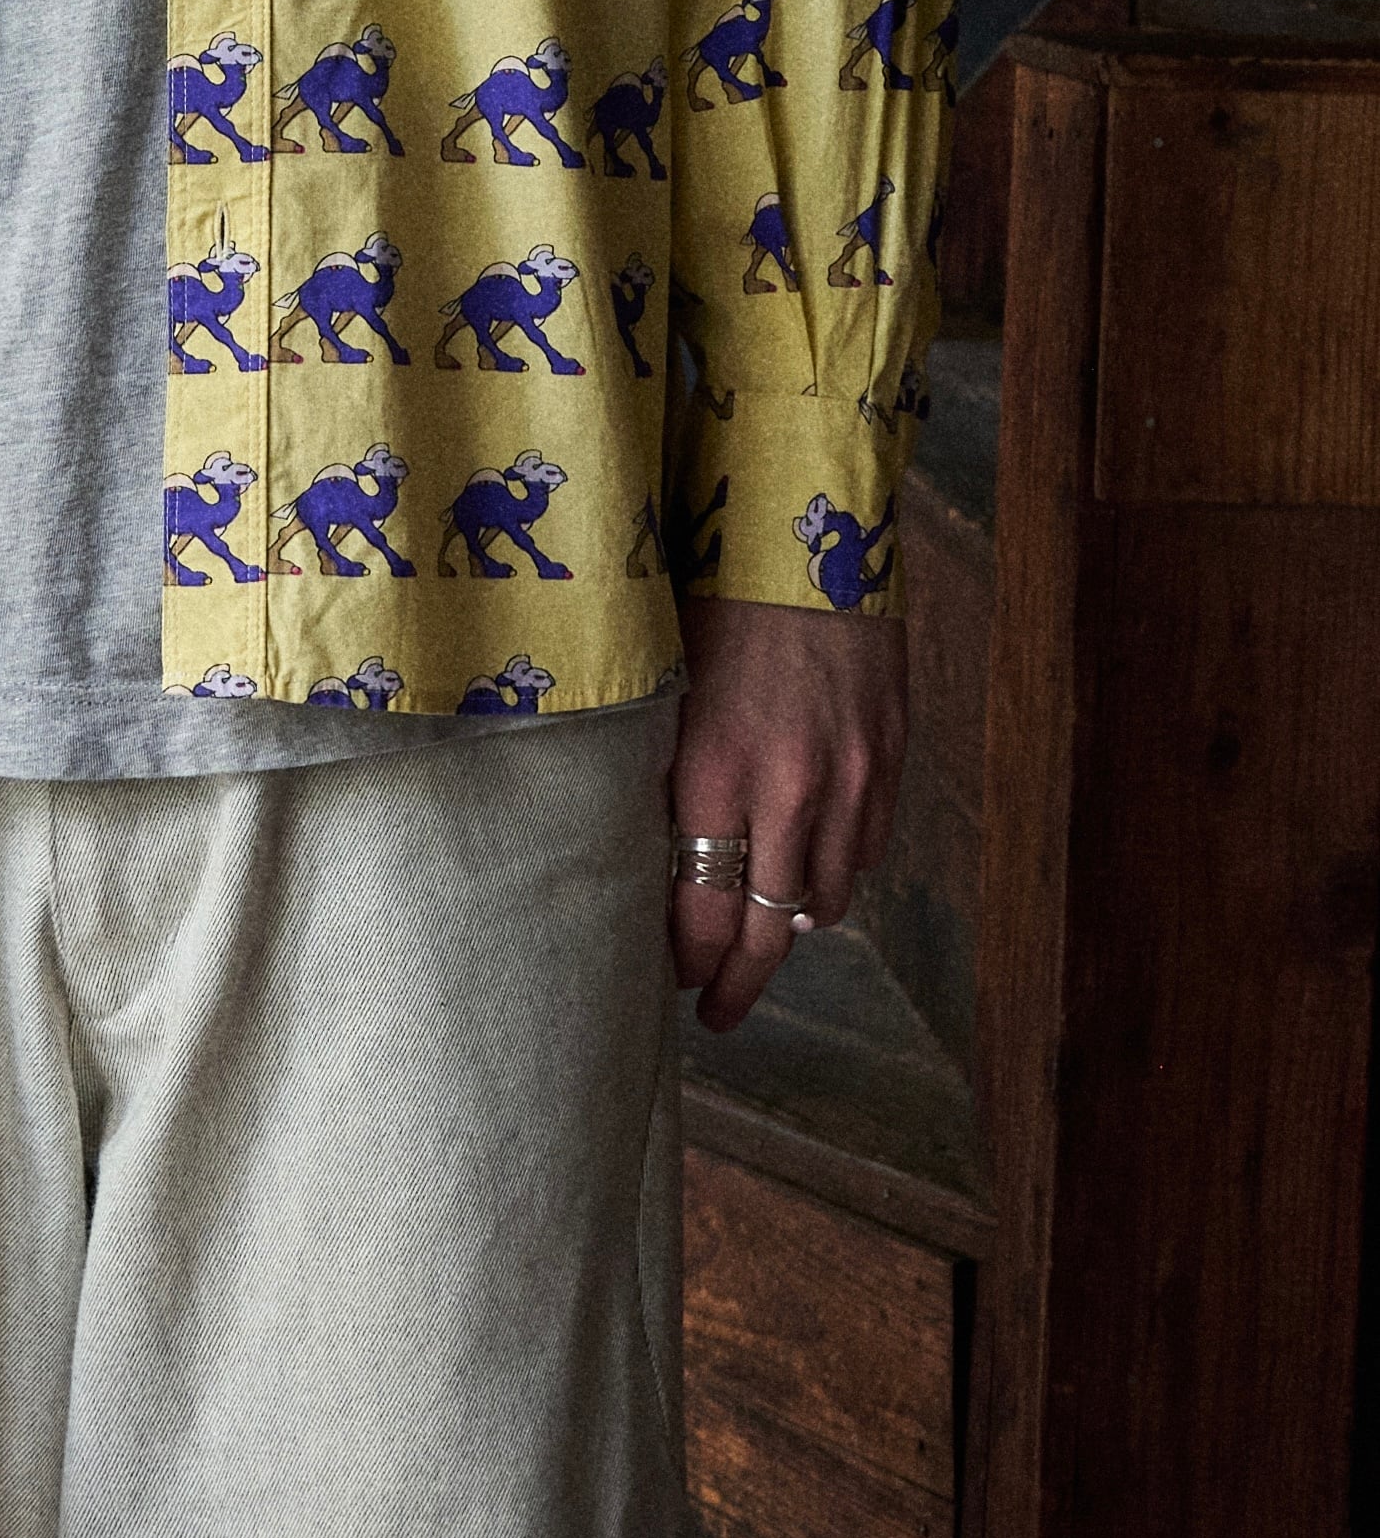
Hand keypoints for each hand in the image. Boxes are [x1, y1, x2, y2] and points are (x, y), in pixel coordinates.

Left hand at [668, 596, 904, 1032]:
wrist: (807, 523)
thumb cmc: (710, 592)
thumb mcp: (662, 683)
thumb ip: (661, 770)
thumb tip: (647, 847)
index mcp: (714, 770)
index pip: (703, 910)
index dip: (687, 959)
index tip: (670, 977)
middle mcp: (789, 788)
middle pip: (767, 928)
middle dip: (739, 982)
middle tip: (718, 1014)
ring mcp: (850, 776)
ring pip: (825, 899)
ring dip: (790, 928)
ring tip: (762, 941)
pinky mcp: (889, 754)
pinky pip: (866, 849)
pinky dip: (837, 874)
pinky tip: (811, 875)